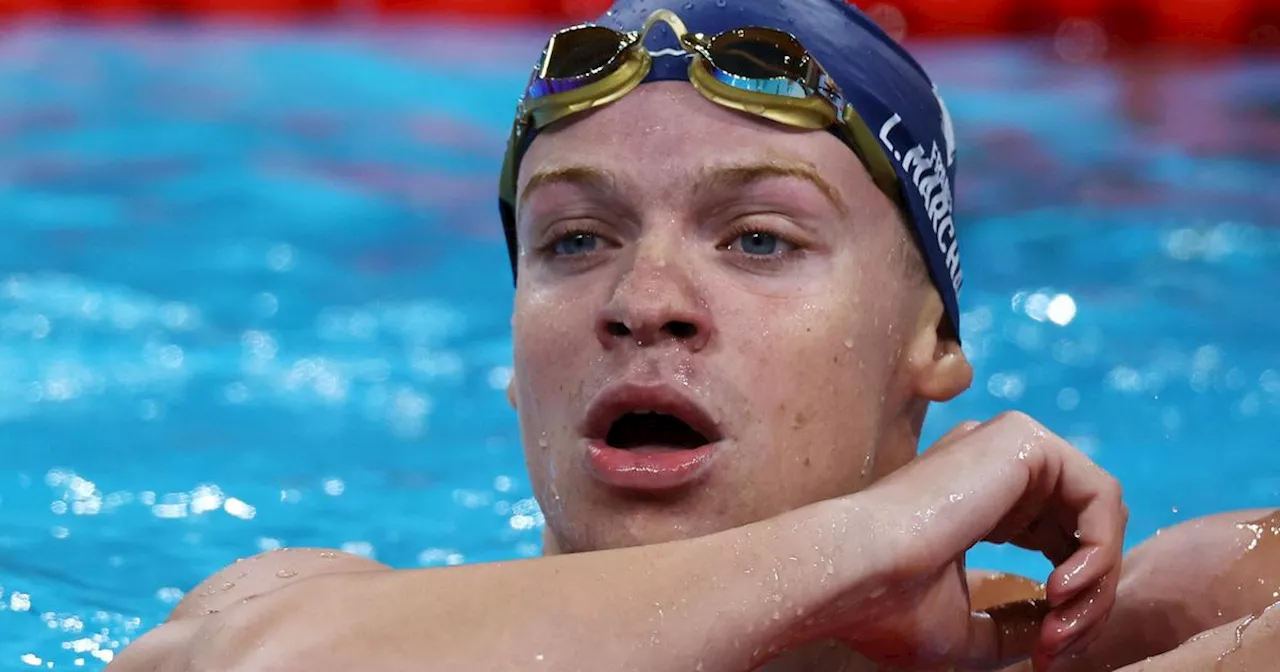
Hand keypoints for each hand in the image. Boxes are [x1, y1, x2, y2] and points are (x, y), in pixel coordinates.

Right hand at [814, 412, 1127, 670]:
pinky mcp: (1022, 439)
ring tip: (1060, 624)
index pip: (1056, 541)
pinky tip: (1063, 587)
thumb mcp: (966, 631)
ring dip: (1096, 581)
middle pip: (1083, 530)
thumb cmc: (888, 605)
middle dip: (1088, 600)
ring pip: (1099, 513)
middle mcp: (995, 468)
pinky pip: (1100, 494)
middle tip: (1057, 647)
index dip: (1066, 604)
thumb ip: (1016, 624)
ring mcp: (1007, 447)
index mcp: (979, 501)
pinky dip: (1099, 549)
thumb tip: (1061, 626)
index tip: (1044, 654)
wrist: (852, 570)